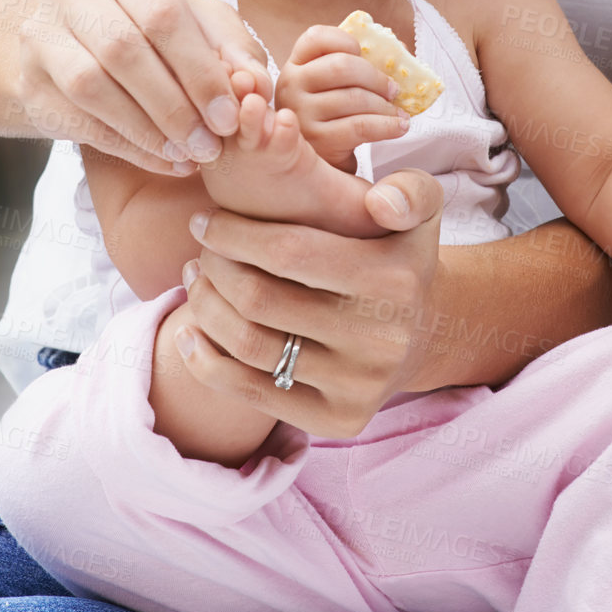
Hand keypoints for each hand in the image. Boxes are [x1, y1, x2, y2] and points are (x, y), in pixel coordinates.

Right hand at [15, 0, 271, 170]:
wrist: (73, 44)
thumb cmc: (153, 31)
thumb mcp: (199, 26)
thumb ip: (231, 50)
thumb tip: (252, 84)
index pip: (162, 14)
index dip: (199, 70)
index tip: (229, 115)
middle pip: (123, 49)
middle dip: (174, 105)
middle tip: (210, 144)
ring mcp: (41, 34)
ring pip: (90, 86)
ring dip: (147, 129)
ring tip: (187, 155)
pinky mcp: (29, 81)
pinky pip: (77, 120)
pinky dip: (127, 146)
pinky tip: (163, 160)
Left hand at [173, 168, 444, 436]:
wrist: (422, 332)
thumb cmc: (396, 255)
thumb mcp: (417, 210)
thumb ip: (408, 191)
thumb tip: (380, 202)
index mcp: (394, 280)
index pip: (288, 252)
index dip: (233, 235)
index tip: (205, 221)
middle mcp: (380, 339)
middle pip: (260, 300)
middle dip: (214, 269)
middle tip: (201, 253)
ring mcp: (359, 386)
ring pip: (250, 346)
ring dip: (205, 309)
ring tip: (196, 282)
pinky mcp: (338, 421)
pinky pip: (252, 394)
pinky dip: (206, 363)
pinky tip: (189, 332)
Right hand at [275, 25, 409, 168]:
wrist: (320, 166)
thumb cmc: (331, 119)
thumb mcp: (330, 89)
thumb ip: (352, 68)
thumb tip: (398, 53)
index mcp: (295, 65)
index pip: (316, 37)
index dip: (345, 40)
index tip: (363, 53)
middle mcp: (291, 85)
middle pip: (342, 66)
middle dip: (376, 77)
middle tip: (393, 89)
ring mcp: (301, 113)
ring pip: (355, 97)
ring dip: (386, 106)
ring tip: (399, 113)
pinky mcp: (317, 140)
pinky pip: (360, 126)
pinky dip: (387, 125)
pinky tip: (399, 127)